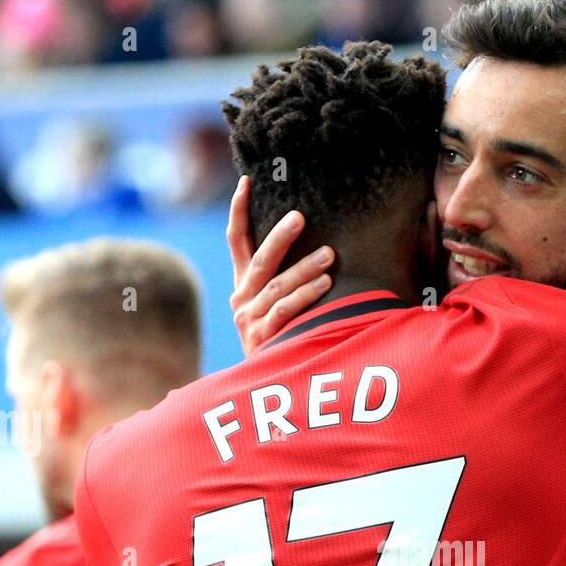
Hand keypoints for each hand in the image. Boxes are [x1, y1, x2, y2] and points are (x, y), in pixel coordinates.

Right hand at [227, 177, 333, 356]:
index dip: (239, 210)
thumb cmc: (280, 339)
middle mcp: (242, 298)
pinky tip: (324, 284)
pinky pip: (285, 311)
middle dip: (280, 236)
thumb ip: (286, 279)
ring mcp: (249, 318)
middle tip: (300, 216)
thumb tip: (324, 244)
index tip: (246, 180)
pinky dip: (305, 296)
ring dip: (305, 268)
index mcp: (243, 284)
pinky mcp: (261, 338)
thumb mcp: (275, 307)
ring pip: (277, 285)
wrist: (261, 385)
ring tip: (329, 254)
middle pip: (261, 259)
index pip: (236, 240)